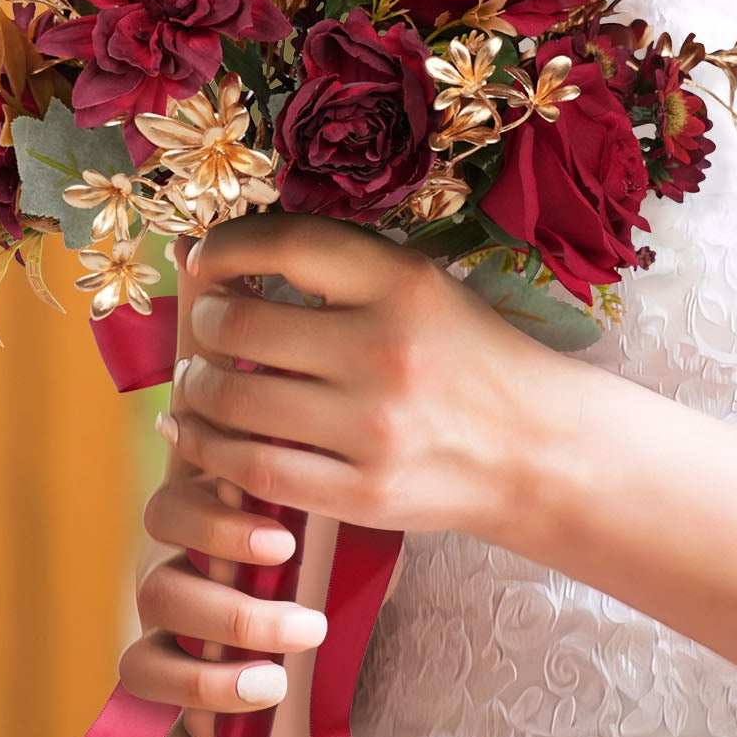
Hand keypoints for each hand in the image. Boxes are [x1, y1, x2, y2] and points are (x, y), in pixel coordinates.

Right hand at [122, 468, 327, 736]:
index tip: (285, 544)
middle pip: (157, 593)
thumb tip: (318, 447)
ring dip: (208, 680)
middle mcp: (170, 587)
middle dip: (230, 612)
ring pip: (142, 667)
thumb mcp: (333, 517)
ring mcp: (169, 655)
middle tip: (308, 627)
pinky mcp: (188, 722)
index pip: (167, 512)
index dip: (213, 528)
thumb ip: (315, 487)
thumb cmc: (341, 552)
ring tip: (277, 684)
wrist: (360, 619)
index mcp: (195, 530)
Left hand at [160, 213, 597, 548]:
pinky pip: (256, 469)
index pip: (286, 244)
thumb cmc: (467, 357)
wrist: (539, 450)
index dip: (226, 246)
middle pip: (241, 326)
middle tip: (202, 325)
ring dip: (196, 387)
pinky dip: (211, 450)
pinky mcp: (365, 493)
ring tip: (198, 380)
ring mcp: (374, 428)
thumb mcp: (424, 288)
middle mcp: (386, 349)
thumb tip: (231, 256)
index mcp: (403, 283)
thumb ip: (343, 269)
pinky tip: (199, 435)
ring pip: (235, 402)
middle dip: (203, 322)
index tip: (205, 258)